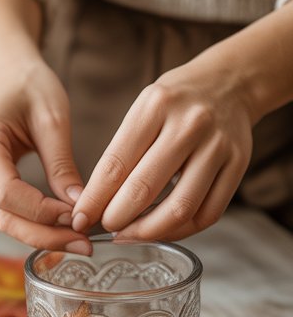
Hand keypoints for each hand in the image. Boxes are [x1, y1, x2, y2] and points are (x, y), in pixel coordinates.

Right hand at [0, 60, 90, 252]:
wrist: (6, 71)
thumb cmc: (29, 83)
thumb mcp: (53, 117)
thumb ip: (62, 165)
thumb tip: (79, 209)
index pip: (6, 192)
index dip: (41, 213)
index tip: (77, 217)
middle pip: (2, 215)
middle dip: (43, 235)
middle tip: (83, 245)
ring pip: (3, 219)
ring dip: (40, 234)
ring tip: (77, 240)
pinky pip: (5, 211)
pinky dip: (33, 223)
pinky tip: (60, 229)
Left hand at [71, 57, 253, 241]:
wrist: (230, 83)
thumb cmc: (176, 104)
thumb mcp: (143, 111)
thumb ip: (120, 155)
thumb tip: (91, 207)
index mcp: (156, 105)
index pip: (115, 165)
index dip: (93, 201)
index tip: (79, 220)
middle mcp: (190, 124)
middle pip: (144, 190)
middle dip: (116, 219)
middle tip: (106, 228)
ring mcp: (217, 145)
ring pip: (179, 209)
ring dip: (147, 232)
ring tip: (130, 233)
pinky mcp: (238, 165)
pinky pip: (207, 215)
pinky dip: (180, 231)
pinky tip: (161, 229)